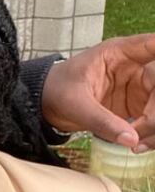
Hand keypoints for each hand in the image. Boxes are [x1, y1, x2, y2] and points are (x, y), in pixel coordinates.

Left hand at [41, 35, 154, 151]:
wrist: (46, 103)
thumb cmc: (57, 90)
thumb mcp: (76, 104)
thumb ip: (102, 121)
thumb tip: (131, 140)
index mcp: (120, 53)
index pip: (153, 45)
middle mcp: (136, 67)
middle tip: (143, 129)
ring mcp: (140, 87)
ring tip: (137, 146)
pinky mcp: (139, 106)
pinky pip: (154, 120)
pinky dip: (151, 134)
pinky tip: (137, 146)